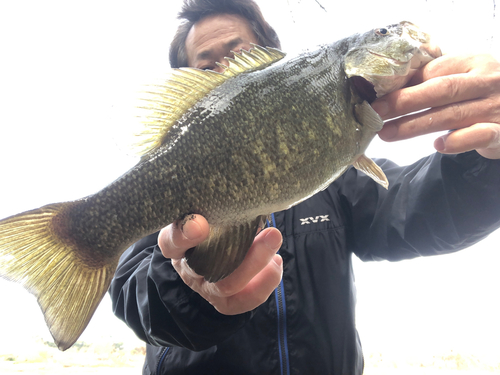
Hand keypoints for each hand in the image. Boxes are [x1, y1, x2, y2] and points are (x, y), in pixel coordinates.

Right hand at [158, 215, 282, 314]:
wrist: (211, 248)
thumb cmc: (207, 224)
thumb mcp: (204, 212)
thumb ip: (211, 207)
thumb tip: (238, 202)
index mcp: (176, 246)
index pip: (171, 241)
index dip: (184, 234)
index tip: (199, 223)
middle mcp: (188, 271)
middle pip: (209, 269)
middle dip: (244, 254)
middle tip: (273, 233)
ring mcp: (207, 289)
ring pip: (228, 287)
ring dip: (258, 266)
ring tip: (275, 243)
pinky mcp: (225, 301)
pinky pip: (243, 301)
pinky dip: (265, 283)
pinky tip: (275, 262)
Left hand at [372, 53, 499, 159]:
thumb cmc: (479, 95)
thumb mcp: (462, 79)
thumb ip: (433, 80)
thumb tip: (389, 89)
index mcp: (474, 63)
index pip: (435, 71)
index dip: (404, 85)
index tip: (377, 96)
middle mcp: (487, 82)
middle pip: (441, 90)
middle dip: (404, 102)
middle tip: (376, 112)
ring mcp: (496, 107)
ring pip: (451, 115)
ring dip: (415, 125)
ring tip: (387, 133)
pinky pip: (479, 135)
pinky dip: (457, 141)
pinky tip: (438, 146)